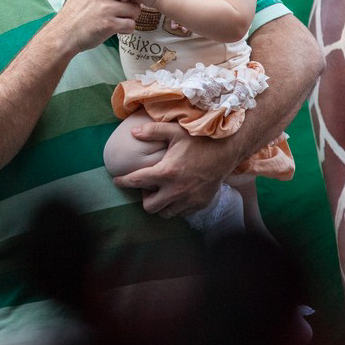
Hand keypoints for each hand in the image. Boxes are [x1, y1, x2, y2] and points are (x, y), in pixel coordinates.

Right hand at [50, 0, 140, 53]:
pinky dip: (126, 29)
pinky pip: (131, 25)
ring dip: (130, 17)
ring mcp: (107, 8)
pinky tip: (118, 30)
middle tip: (124, 10)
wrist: (64, 32)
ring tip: (121, 20)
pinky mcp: (110, 24)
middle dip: (131, 2)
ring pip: (135, 10)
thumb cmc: (74, 12)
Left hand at [111, 120, 236, 215]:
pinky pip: (181, 213)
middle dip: (144, 197)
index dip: (123, 182)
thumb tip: (132, 132)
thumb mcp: (175, 131)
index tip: (117, 180)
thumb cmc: (199, 139)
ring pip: (165, 213)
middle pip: (149, 206)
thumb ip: (152, 131)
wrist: (227, 150)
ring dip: (160, 203)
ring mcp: (189, 199)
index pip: (137, 181)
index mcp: (167, 172)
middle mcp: (177, 190)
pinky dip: (175, 205)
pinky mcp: (200, 204)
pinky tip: (176, 192)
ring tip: (162, 190)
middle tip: (147, 185)